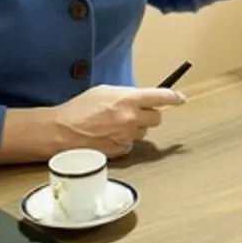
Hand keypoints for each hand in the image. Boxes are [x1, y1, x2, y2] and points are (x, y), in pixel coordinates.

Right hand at [52, 85, 185, 157]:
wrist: (61, 131)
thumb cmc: (80, 108)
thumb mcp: (105, 91)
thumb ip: (127, 95)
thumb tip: (142, 99)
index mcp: (129, 99)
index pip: (162, 97)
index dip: (174, 98)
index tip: (180, 99)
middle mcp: (131, 118)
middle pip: (157, 118)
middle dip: (150, 114)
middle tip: (136, 112)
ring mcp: (127, 136)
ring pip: (144, 132)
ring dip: (136, 128)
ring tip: (115, 125)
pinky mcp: (121, 151)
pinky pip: (131, 145)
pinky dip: (125, 141)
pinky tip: (109, 136)